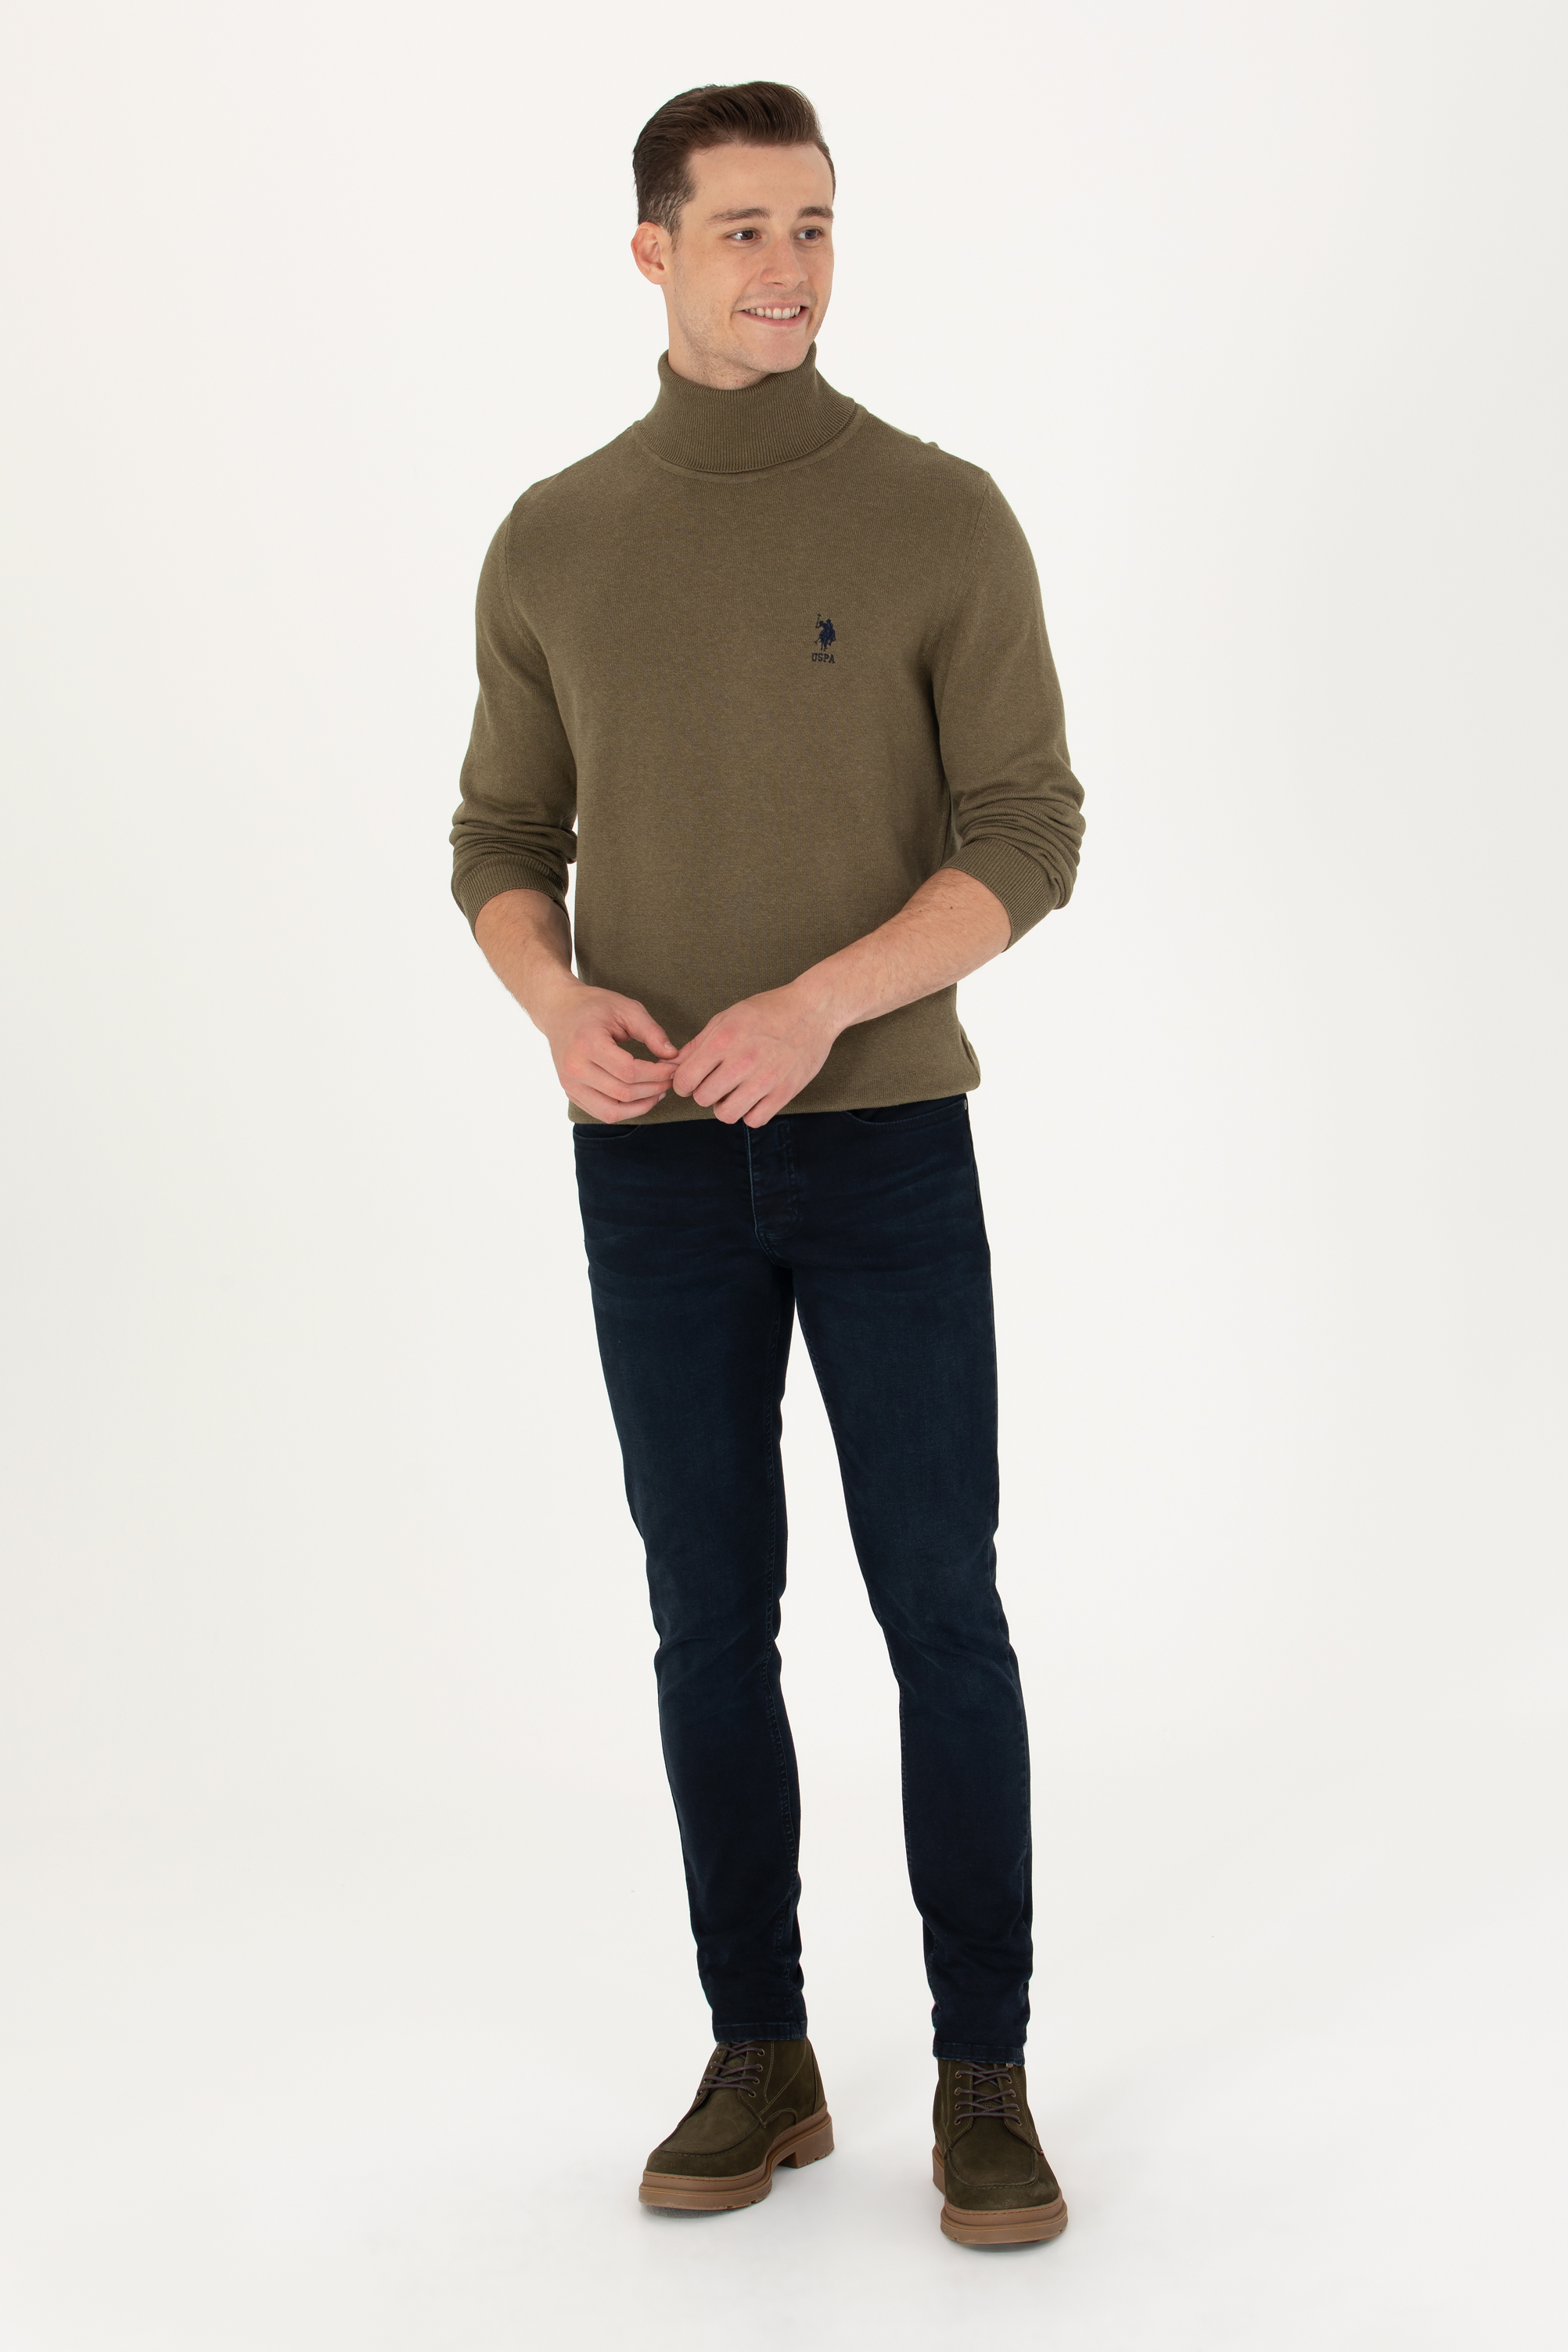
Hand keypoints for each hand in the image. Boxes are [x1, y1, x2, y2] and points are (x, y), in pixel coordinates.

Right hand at [539, 977, 678, 1123]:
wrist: (559, 1010)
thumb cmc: (594, 1007)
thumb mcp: (626, 1009)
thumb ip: (652, 1032)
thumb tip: (673, 1056)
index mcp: (587, 1043)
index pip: (629, 1071)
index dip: (657, 1073)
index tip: (673, 1067)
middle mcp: (574, 1068)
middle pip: (623, 1093)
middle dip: (653, 1089)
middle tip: (670, 1079)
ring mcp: (570, 1084)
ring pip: (612, 1112)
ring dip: (641, 1106)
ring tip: (658, 1093)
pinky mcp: (571, 1093)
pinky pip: (601, 1113)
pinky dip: (625, 1110)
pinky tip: (640, 1098)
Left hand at [670, 982, 835, 1126]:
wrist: (813, 1010)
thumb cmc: (769, 1010)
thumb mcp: (728, 1017)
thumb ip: (699, 1043)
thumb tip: (673, 1065)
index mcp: (723, 1040)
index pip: (685, 1079)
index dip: (683, 1082)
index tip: (692, 1079)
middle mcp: (742, 1061)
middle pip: (703, 1098)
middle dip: (704, 1093)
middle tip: (715, 1083)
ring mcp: (765, 1079)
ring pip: (726, 1114)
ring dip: (725, 1106)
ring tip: (733, 1093)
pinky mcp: (784, 1092)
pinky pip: (754, 1120)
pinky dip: (750, 1113)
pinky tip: (753, 1099)